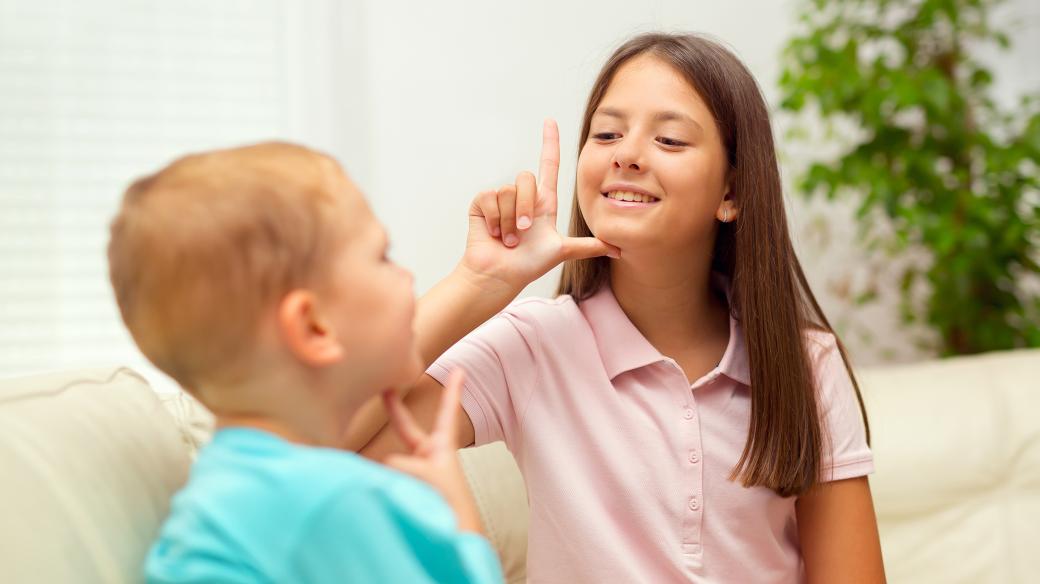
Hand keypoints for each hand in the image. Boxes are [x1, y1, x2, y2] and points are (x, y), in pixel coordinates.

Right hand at [381, 370, 482, 532]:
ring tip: (410, 487)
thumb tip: (379, 467)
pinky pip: (386, 478)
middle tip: (387, 388)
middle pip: (407, 428)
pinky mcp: (403, 486)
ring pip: (391, 461)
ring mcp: (414, 472)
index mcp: (443, 446)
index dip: (453, 389)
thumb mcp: (428, 473)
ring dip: (393, 472)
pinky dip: (385, 484)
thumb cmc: (449, 501)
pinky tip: (388, 493)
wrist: (452, 532)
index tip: (461, 370)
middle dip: (395, 410)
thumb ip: (399, 462)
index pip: (448, 411)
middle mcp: (428, 456)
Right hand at [460, 118, 619, 291]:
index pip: (549, 165)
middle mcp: (522, 197)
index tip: (550, 121)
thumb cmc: (528, 265)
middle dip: (526, 208)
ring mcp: (501, 200)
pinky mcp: (481, 204)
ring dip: (509, 220)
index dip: (550, 143)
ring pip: (508, 190)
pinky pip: (490, 197)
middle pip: (526, 179)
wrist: (500, 276)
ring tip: (508, 239)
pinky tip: (494, 233)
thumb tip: (619, 250)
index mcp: (543, 203)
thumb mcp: (562, 251)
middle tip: (524, 232)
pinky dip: (494, 219)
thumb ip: (589, 246)